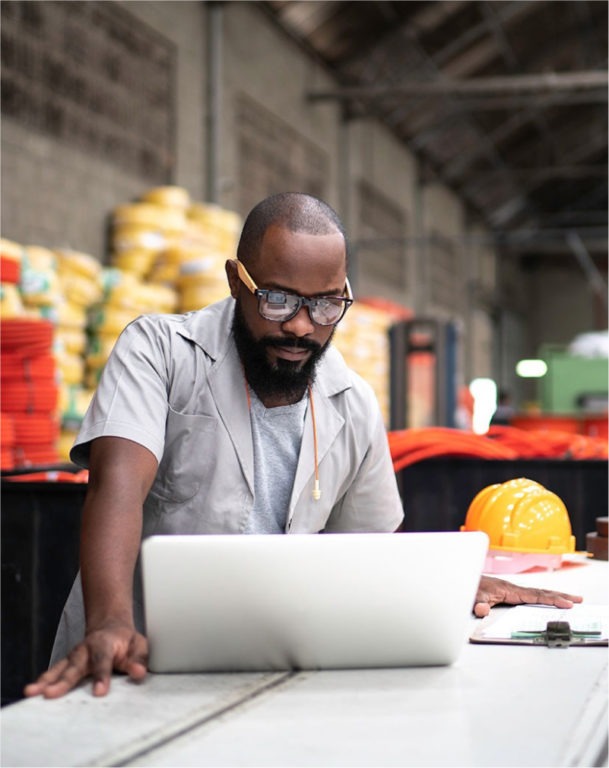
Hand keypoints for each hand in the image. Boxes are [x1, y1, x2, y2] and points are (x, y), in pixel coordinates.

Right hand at [23, 622, 147, 698]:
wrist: (110, 626)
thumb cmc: (125, 640)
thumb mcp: (138, 645)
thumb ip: (138, 659)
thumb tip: (138, 672)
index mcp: (104, 643)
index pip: (102, 661)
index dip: (101, 676)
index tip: (99, 692)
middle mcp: (85, 649)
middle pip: (74, 667)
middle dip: (62, 681)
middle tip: (51, 694)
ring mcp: (74, 656)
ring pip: (59, 669)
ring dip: (46, 681)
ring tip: (33, 692)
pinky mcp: (67, 663)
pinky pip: (53, 672)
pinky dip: (43, 681)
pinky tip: (32, 692)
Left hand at [473, 574, 582, 617]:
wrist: (461, 578)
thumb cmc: (468, 588)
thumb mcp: (472, 597)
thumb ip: (478, 604)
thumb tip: (482, 611)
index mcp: (509, 589)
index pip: (535, 595)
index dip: (551, 600)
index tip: (566, 604)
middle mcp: (513, 588)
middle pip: (541, 592)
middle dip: (560, 596)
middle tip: (578, 600)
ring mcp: (512, 589)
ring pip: (537, 592)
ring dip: (554, 596)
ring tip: (570, 600)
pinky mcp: (509, 592)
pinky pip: (530, 594)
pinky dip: (543, 596)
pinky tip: (549, 600)